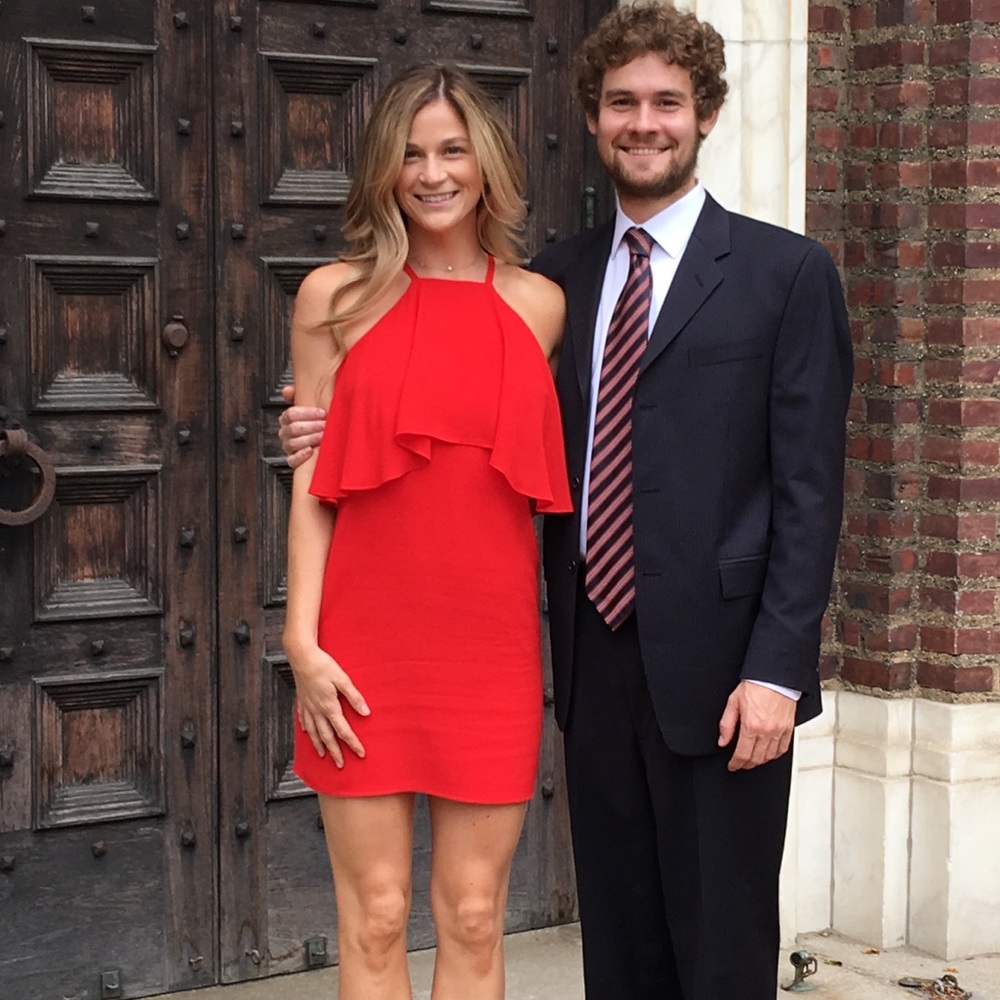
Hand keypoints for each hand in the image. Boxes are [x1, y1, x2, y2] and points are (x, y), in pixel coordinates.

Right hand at [279, 384, 325, 467]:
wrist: (320, 440)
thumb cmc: (314, 421)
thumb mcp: (308, 406)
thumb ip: (298, 395)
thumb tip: (287, 390)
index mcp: (286, 419)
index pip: (290, 414)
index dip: (307, 413)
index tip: (322, 412)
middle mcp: (285, 433)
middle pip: (293, 428)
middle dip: (312, 426)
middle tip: (325, 424)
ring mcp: (288, 447)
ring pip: (293, 443)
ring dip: (310, 439)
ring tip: (323, 436)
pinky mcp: (293, 460)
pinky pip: (292, 460)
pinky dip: (300, 456)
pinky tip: (310, 451)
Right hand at [290, 644, 369, 766]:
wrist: (302, 656)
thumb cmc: (323, 666)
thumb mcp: (343, 679)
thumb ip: (354, 697)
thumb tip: (366, 713)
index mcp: (329, 707)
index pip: (343, 731)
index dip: (353, 743)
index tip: (360, 753)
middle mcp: (317, 710)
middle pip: (327, 737)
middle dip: (335, 752)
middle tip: (340, 765)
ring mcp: (307, 707)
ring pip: (314, 732)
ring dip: (320, 745)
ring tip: (323, 755)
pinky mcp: (302, 701)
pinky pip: (304, 720)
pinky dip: (307, 730)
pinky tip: (308, 733)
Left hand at [717, 681, 794, 771]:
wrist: (774, 677)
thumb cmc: (755, 686)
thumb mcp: (733, 702)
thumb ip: (726, 724)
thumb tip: (722, 741)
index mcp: (751, 726)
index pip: (742, 754)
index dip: (736, 763)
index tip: (732, 765)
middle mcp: (766, 731)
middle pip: (756, 759)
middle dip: (746, 764)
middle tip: (740, 764)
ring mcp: (779, 731)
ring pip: (769, 756)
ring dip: (759, 761)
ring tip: (752, 760)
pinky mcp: (788, 729)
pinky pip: (783, 749)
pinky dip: (774, 755)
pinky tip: (768, 754)